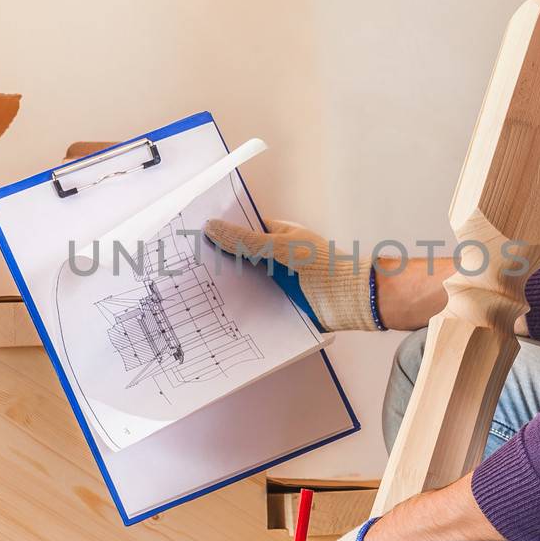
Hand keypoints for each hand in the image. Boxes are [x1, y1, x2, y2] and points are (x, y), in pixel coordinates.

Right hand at [203, 217, 381, 331]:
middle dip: (219, 263)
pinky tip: (216, 313)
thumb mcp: (281, 248)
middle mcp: (275, 258)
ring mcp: (276, 283)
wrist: (353, 300)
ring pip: (245, 283)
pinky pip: (254, 306)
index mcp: (278, 236)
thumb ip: (247, 241)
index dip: (221, 232)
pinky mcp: (278, 306)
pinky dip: (240, 309)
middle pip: (240, 259)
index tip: (194, 235)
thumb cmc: (325, 266)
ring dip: (227, 288)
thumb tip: (212, 227)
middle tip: (186, 266)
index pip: (243, 230)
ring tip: (192, 292)